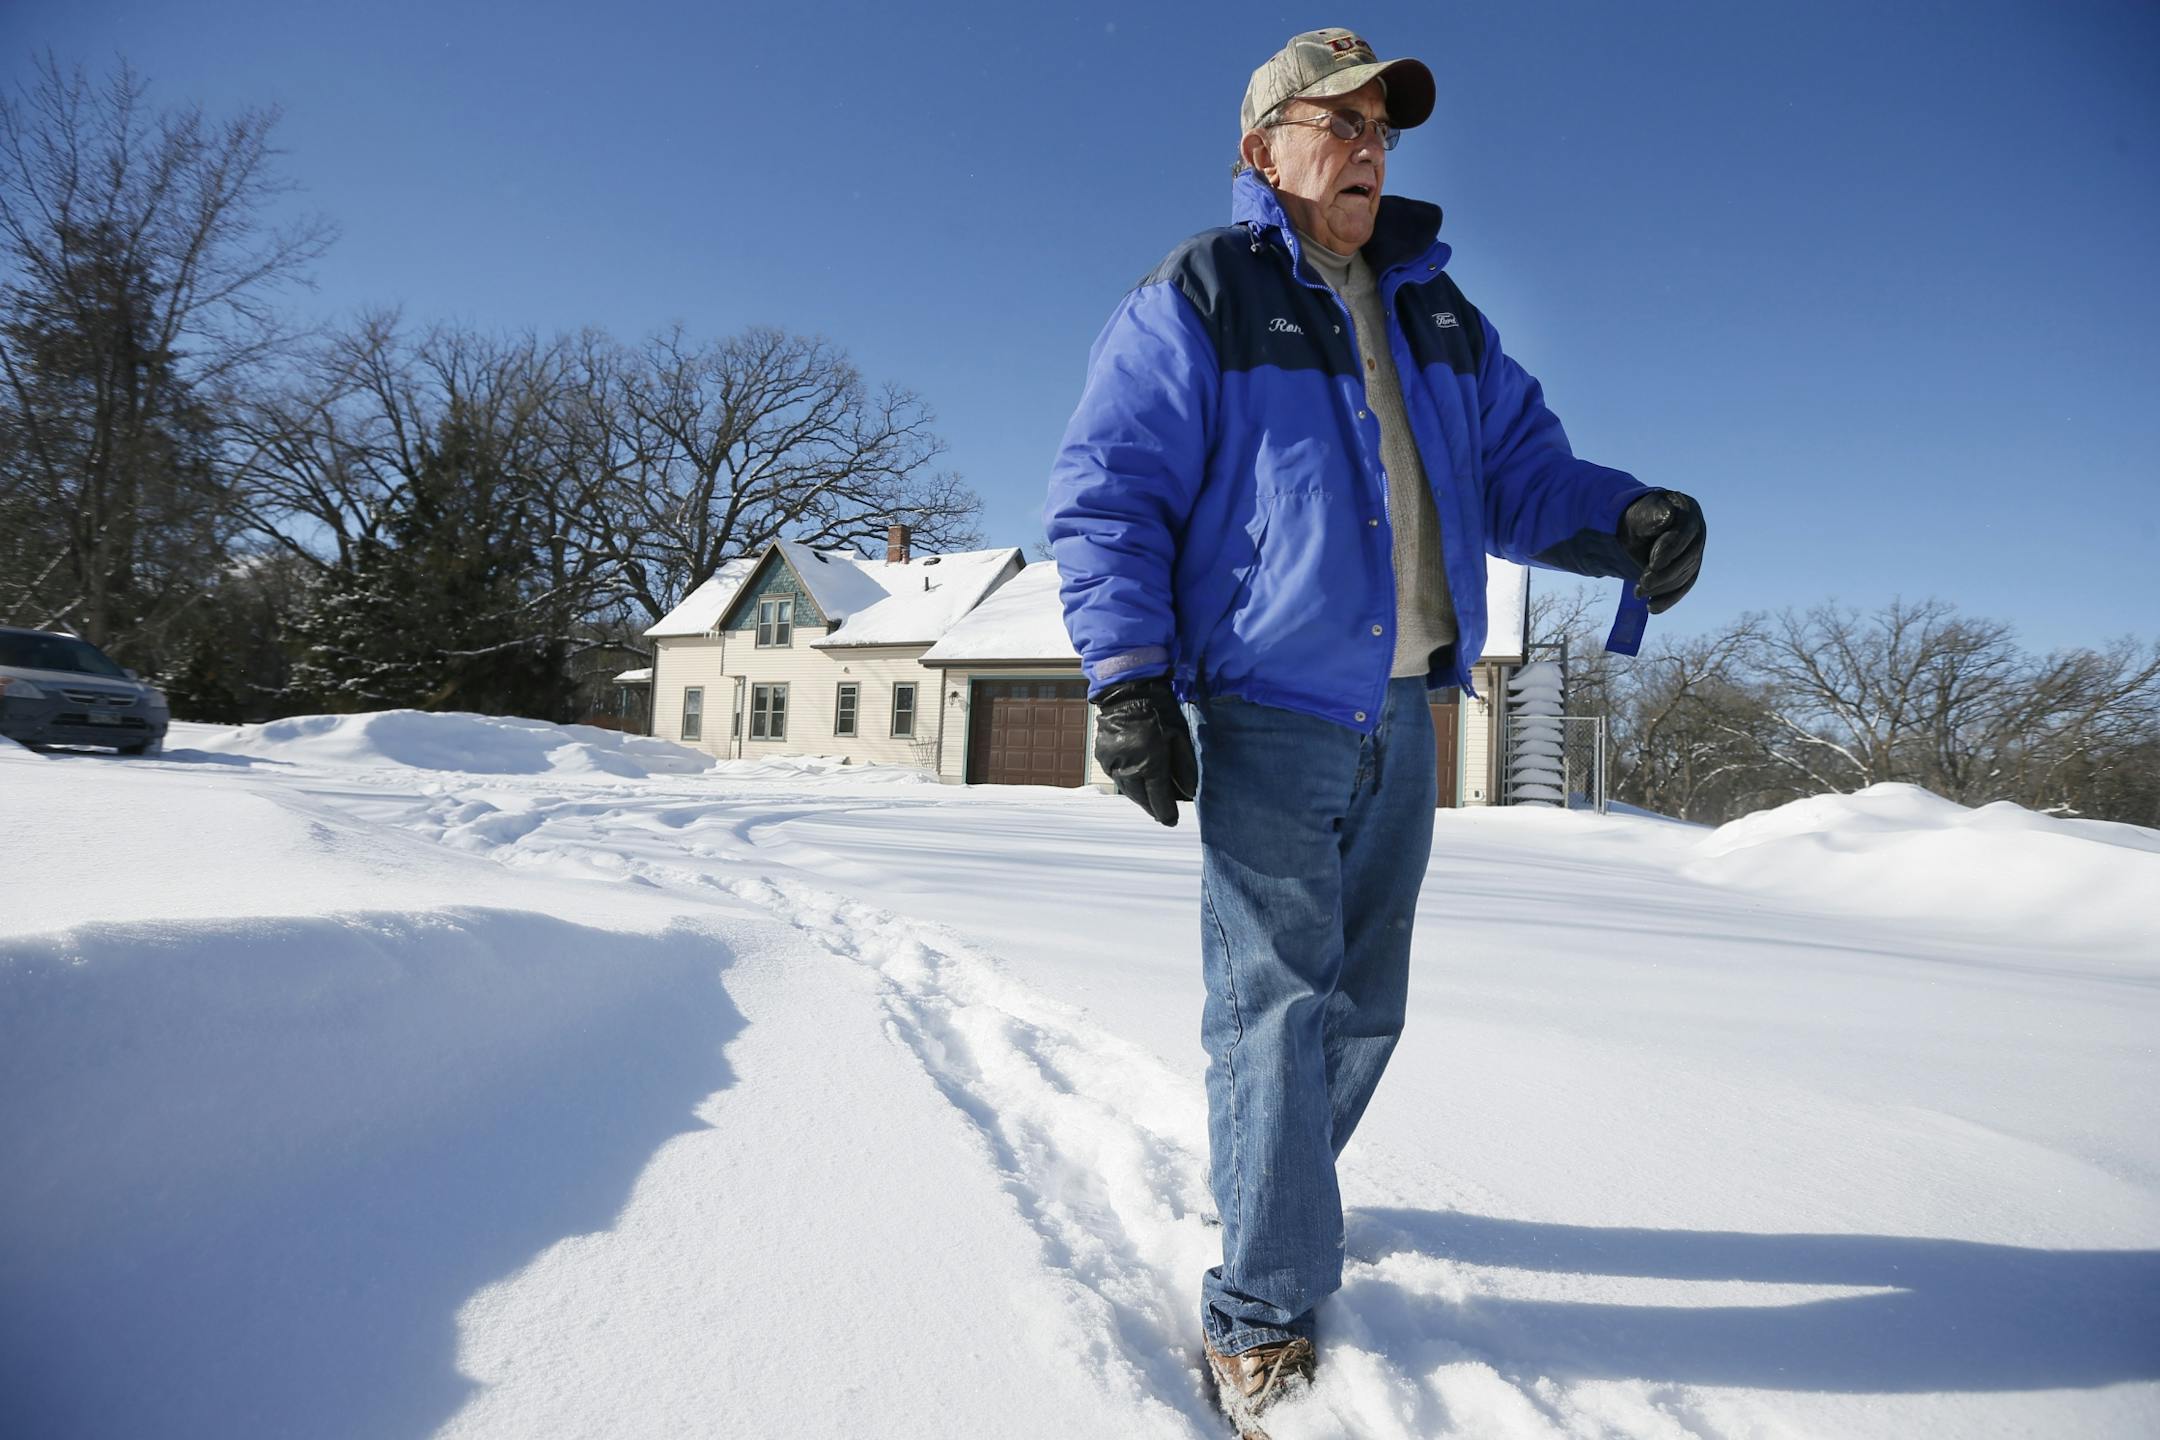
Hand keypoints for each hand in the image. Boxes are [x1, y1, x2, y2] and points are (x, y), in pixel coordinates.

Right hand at [1091, 676, 1197, 825]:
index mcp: (1150, 762)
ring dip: (1140, 796)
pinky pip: (1117, 778)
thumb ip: (1185, 768)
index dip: (1166, 812)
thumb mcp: (1180, 737)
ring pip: (1127, 790)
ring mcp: (1112, 764)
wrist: (1128, 691)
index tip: (1172, 822)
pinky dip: (1128, 783)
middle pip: (1141, 798)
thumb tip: (1189, 793)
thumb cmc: (1160, 710)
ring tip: (1151, 800)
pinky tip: (1137, 781)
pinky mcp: (1103, 758)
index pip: (1158, 798)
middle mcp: (1128, 768)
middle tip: (1162, 813)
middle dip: (1153, 807)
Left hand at [1619, 490, 1705, 613]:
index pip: (1684, 535)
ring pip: (1684, 576)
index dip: (1670, 551)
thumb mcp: (1641, 513)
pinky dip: (1668, 599)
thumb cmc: (1638, 517)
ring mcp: (1695, 552)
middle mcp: (1697, 533)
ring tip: (1638, 593)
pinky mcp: (1689, 570)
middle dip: (1665, 574)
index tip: (1652, 564)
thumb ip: (1653, 515)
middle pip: (1688, 559)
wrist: (1635, 528)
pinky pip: (1682, 587)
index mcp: (1688, 512)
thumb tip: (1668, 517)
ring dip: (1662, 588)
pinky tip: (1652, 608)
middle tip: (1643, 583)